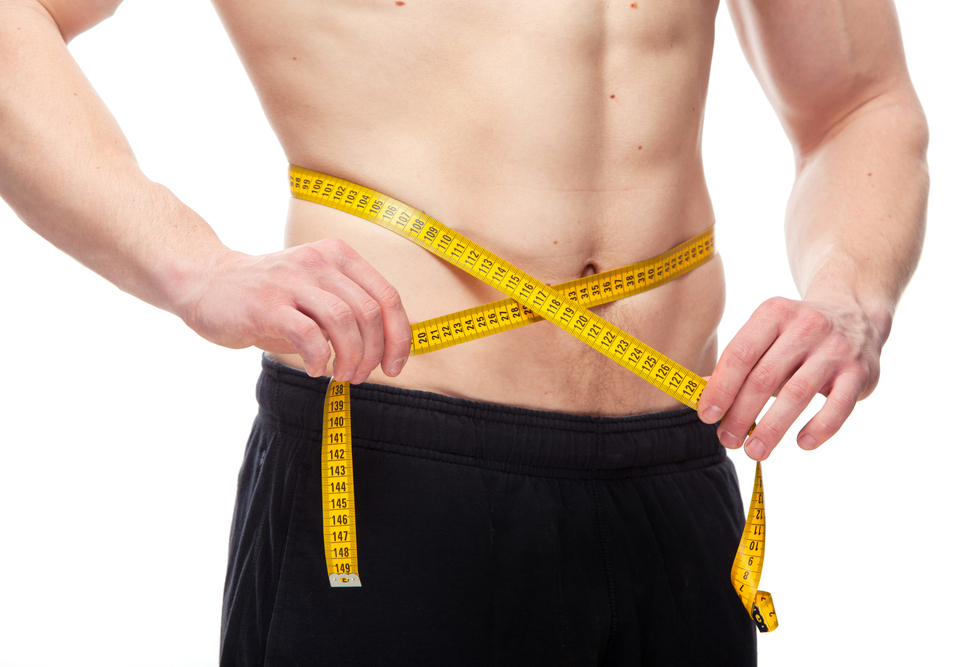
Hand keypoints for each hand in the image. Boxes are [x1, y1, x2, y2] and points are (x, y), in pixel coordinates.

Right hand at [181, 238, 411, 382]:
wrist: (208, 282)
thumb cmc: (272, 297)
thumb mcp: (317, 292)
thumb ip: (350, 310)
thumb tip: (387, 349)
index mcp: (338, 256)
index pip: (387, 296)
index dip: (399, 337)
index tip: (395, 366)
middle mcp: (318, 261)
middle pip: (369, 312)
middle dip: (373, 353)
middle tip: (360, 375)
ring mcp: (291, 280)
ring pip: (343, 321)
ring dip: (350, 358)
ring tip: (341, 375)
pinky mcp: (266, 304)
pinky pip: (308, 334)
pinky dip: (320, 358)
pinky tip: (316, 369)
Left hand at [697, 296, 885, 459]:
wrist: (855, 314)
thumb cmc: (796, 335)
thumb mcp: (765, 336)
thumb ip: (735, 365)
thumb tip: (698, 396)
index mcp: (773, 314)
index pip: (740, 354)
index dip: (720, 388)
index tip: (707, 416)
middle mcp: (806, 326)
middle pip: (764, 378)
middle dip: (741, 414)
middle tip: (727, 440)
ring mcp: (836, 348)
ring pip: (797, 394)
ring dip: (772, 428)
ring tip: (754, 451)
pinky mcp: (859, 372)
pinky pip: (838, 407)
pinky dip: (819, 428)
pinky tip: (801, 443)